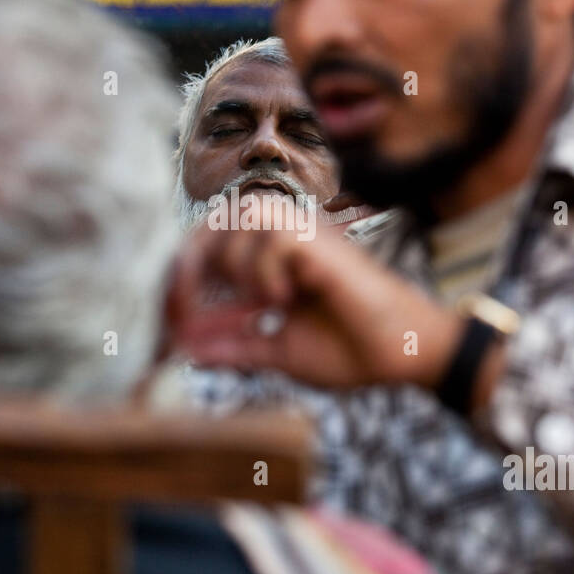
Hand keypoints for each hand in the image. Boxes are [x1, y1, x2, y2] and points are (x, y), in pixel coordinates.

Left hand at [165, 223, 465, 390]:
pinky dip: (266, 273)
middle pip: (215, 219)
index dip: (180, 278)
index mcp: (273, 255)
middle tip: (183, 316)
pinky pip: (273, 236)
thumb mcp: (276, 350)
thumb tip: (184, 351)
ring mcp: (307, 232)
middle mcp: (288, 234)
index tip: (170, 328)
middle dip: (188, 267)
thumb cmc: (351, 349)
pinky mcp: (323, 241)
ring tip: (260, 304)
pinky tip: (286, 301)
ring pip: (242, 216)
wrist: (404, 357)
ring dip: (235, 265)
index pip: (210, 242)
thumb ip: (232, 345)